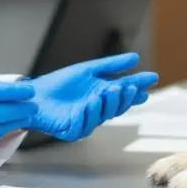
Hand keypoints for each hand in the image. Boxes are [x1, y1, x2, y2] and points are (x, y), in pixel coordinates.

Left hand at [27, 53, 158, 140]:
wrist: (35, 94)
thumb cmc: (60, 83)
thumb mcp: (88, 69)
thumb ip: (111, 65)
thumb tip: (136, 57)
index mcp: (102, 95)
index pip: (124, 93)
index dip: (138, 86)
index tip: (152, 78)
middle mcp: (97, 110)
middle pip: (116, 107)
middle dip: (125, 97)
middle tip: (129, 87)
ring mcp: (85, 121)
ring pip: (102, 117)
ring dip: (107, 104)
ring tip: (108, 90)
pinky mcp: (70, 130)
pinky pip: (81, 127)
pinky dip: (86, 116)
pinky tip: (87, 104)